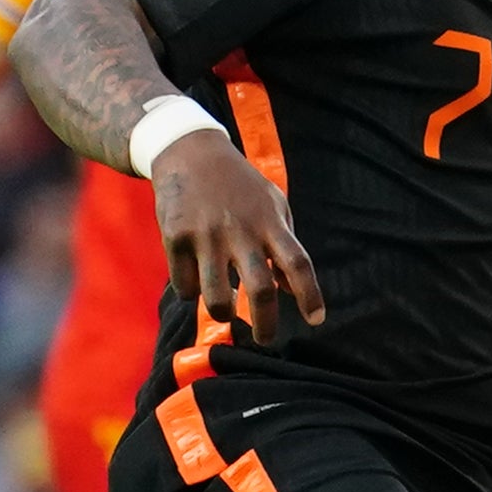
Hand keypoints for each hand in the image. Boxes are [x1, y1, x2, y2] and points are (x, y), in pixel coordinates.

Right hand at [157, 134, 324, 344]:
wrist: (189, 152)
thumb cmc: (239, 185)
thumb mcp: (271, 205)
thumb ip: (284, 245)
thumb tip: (292, 292)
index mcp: (269, 222)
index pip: (298, 263)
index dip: (310, 295)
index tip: (316, 320)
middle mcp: (240, 230)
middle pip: (260, 290)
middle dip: (265, 326)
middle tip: (266, 340)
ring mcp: (206, 235)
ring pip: (217, 298)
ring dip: (223, 313)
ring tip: (226, 309)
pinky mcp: (175, 237)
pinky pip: (184, 286)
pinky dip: (191, 291)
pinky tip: (195, 278)